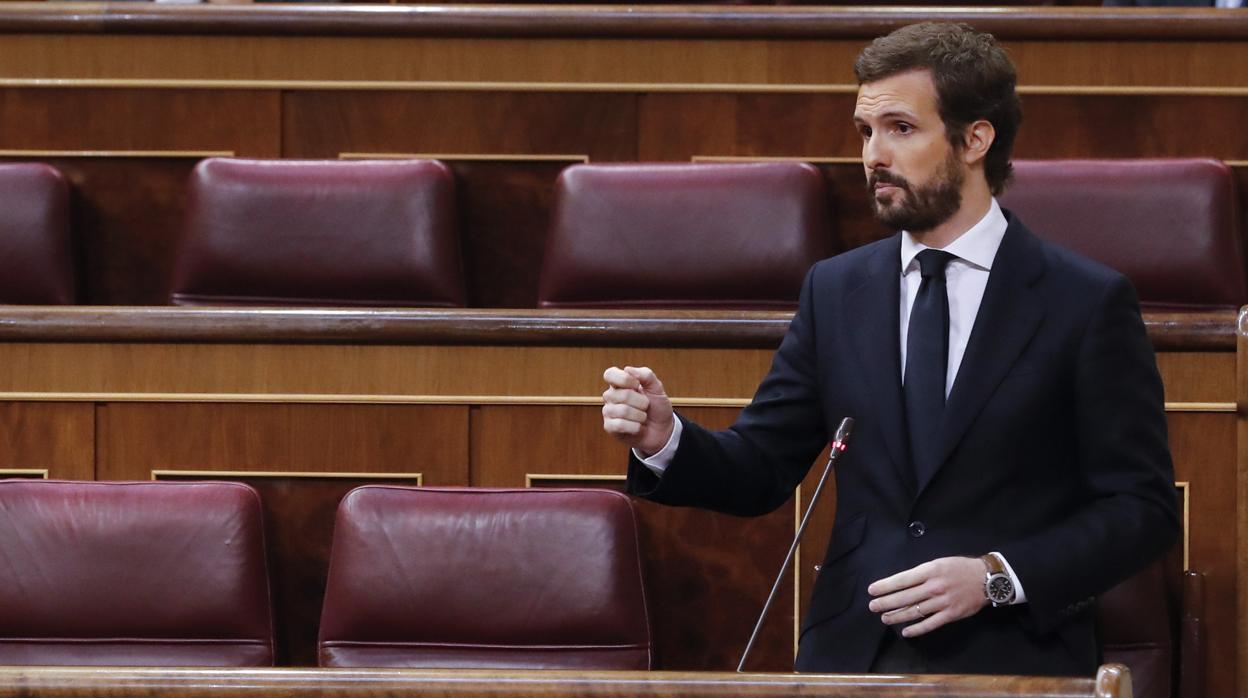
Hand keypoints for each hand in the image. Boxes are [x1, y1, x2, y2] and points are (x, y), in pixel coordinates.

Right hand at [602, 366, 674, 456]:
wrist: (662, 430)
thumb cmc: (657, 407)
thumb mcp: (657, 388)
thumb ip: (646, 375)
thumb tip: (627, 369)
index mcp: (619, 383)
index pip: (610, 374)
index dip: (625, 380)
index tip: (638, 385)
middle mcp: (611, 396)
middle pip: (623, 395)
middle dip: (642, 402)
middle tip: (646, 406)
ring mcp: (608, 411)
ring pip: (623, 411)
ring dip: (640, 416)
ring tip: (642, 417)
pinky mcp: (609, 427)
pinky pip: (620, 425)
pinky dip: (635, 427)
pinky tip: (637, 427)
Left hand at [866, 556, 987, 637]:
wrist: (986, 579)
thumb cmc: (959, 568)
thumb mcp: (938, 563)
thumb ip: (921, 573)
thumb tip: (901, 583)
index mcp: (929, 571)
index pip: (902, 580)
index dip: (885, 586)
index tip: (872, 590)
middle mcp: (934, 586)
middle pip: (904, 597)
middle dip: (886, 603)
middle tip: (872, 606)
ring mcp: (942, 602)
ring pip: (915, 611)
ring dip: (897, 616)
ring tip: (885, 618)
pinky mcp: (951, 615)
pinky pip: (930, 624)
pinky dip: (917, 629)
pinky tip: (906, 631)